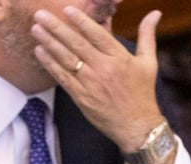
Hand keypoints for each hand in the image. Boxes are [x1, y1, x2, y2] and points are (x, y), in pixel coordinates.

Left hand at [30, 7, 165, 153]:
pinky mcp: (80, 97)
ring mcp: (89, 83)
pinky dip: (50, 64)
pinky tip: (40, 52)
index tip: (66, 9)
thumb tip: (155, 13)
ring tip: (35, 29)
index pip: (97, 34)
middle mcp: (103, 68)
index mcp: (119, 57)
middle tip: (40, 15)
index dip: (81, 21)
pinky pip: (62, 77)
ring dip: (49, 43)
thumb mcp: (148, 62)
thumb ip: (147, 36)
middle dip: (56, 28)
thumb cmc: (142, 93)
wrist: (135, 125)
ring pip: (66, 59)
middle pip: (76, 44)